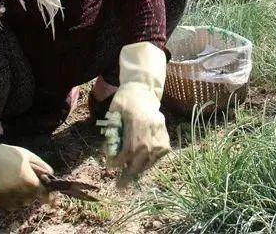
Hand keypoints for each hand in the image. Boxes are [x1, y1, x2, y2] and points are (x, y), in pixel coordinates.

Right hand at [0, 143, 52, 208]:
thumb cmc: (6, 155)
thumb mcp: (26, 155)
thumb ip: (41, 164)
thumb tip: (50, 172)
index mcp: (31, 184)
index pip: (45, 195)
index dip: (49, 194)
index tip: (50, 193)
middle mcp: (22, 195)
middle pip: (33, 197)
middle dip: (33, 190)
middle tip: (27, 177)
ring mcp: (10, 201)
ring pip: (22, 201)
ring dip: (23, 194)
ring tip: (15, 179)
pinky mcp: (0, 203)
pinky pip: (11, 203)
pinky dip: (13, 196)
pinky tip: (7, 184)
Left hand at [105, 42, 169, 175]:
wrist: (144, 90)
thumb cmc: (125, 100)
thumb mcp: (114, 114)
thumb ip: (112, 133)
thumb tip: (110, 152)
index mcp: (135, 131)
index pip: (125, 156)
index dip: (116, 163)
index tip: (110, 166)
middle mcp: (149, 137)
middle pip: (138, 164)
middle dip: (127, 175)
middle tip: (120, 186)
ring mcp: (159, 138)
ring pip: (149, 162)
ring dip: (140, 168)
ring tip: (131, 174)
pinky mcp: (165, 137)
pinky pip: (159, 155)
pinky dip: (152, 160)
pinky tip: (144, 161)